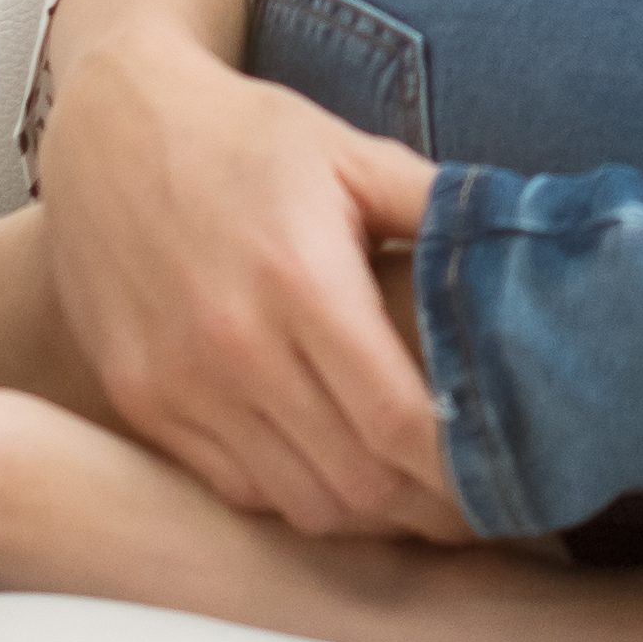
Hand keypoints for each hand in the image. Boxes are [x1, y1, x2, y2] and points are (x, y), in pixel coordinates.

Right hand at [27, 0, 461, 539]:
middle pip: (356, 480)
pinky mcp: (140, 402)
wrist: (107, 126)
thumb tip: (534, 245)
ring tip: (418, 500)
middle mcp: (233, 344)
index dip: (461, 470)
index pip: (398, 420)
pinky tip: (337, 473)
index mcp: (301, 278)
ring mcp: (178, 382)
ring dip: (367, 514)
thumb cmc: (245, 136)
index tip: (509, 480)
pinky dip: (295, 495)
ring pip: (297, 501)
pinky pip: (236, 486)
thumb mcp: (351, 152)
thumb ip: (438, 208)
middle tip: (482, 509)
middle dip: (430, 509)